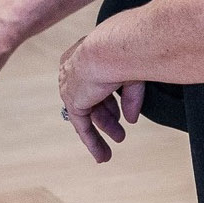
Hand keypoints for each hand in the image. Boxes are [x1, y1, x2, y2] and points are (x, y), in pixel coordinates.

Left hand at [57, 34, 144, 162]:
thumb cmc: (125, 51)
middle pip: (91, 100)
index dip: (109, 100)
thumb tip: (131, 119)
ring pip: (86, 115)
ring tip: (112, 148)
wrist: (112, 48)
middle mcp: (74, 70)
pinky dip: (92, 141)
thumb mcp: (131, 75)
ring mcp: (71, 86)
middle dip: (107, 117)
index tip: (120, 114)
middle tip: (119, 132)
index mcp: (85, 54)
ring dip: (102, 132)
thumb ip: (130, 97)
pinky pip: (82, 126)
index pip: (94, 81)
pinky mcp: (74, 101)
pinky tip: (102, 155)